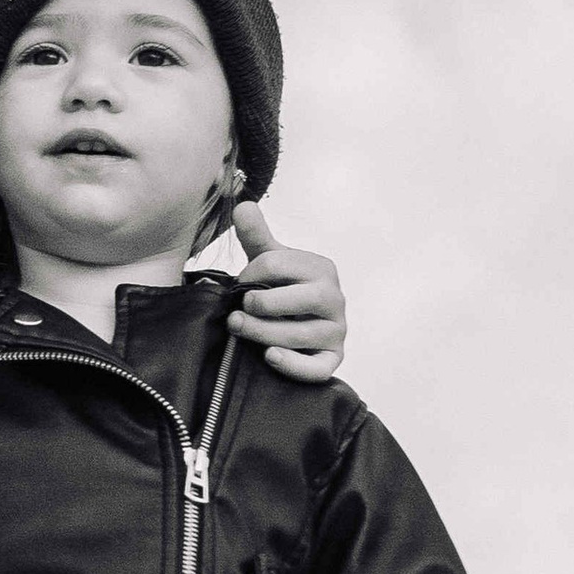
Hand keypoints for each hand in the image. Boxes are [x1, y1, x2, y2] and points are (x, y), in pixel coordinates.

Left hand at [226, 201, 346, 381]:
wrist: (293, 328)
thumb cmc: (281, 292)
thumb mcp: (269, 262)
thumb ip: (256, 236)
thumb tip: (242, 205)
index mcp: (321, 269)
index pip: (278, 264)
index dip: (249, 274)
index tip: (240, 285)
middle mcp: (335, 299)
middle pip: (303, 299)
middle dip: (262, 305)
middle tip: (236, 312)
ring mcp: (336, 331)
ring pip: (305, 335)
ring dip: (265, 333)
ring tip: (240, 330)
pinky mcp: (332, 360)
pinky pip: (319, 368)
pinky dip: (294, 365)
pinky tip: (269, 356)